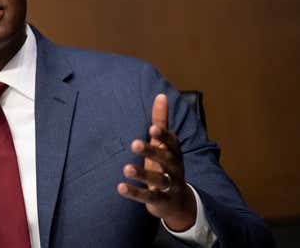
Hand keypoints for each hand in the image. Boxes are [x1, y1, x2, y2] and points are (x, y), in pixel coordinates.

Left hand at [117, 94, 196, 231]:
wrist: (179, 203)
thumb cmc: (166, 165)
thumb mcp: (164, 144)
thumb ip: (161, 121)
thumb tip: (161, 95)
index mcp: (174, 153)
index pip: (172, 143)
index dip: (164, 136)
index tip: (153, 128)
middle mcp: (174, 168)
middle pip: (166, 159)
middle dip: (152, 151)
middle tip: (134, 144)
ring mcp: (169, 186)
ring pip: (158, 180)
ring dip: (142, 174)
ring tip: (126, 168)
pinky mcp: (161, 201)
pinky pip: (149, 197)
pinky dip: (135, 192)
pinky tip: (120, 187)